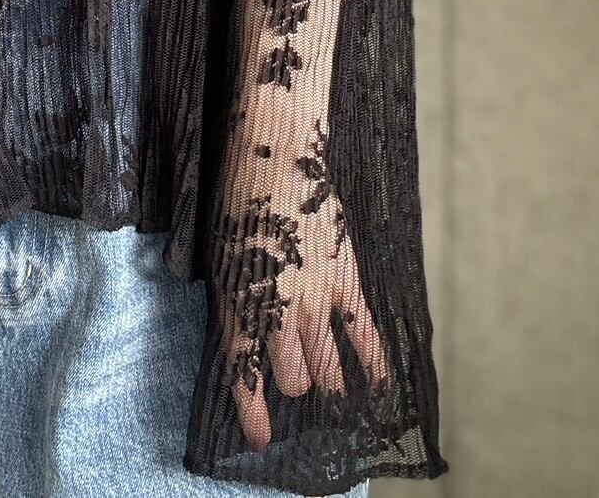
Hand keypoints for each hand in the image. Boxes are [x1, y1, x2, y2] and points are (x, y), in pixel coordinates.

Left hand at [210, 119, 388, 452]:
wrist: (275, 157)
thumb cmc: (236, 198)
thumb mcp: (219, 255)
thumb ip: (236, 299)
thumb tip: (251, 334)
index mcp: (238, 306)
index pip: (246, 378)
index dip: (254, 416)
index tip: (261, 441)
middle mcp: (277, 313)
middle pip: (292, 380)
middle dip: (291, 385)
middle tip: (295, 380)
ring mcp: (315, 302)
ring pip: (328, 370)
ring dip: (328, 382)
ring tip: (331, 387)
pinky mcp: (346, 283)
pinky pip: (366, 338)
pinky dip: (374, 366)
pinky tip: (379, 384)